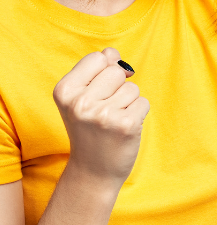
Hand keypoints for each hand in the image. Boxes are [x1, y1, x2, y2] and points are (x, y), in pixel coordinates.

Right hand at [53, 47, 149, 188]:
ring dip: (128, 102)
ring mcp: (103, 115)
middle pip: (117, 71)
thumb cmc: (90, 129)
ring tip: (113, 122)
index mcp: (64, 91)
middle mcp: (80, 103)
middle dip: (118, 87)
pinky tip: (124, 129)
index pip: (98, 58)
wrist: (93, 171)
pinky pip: (143, 102)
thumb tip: (113, 52)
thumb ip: (96, 70)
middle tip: (105, 111)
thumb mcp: (82, 97)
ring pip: (132, 87)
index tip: (96, 93)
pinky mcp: (126, 125)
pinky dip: (138, 114)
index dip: (103, 72)